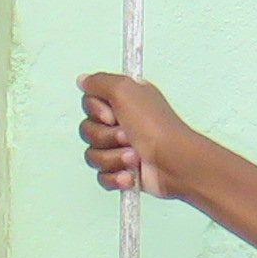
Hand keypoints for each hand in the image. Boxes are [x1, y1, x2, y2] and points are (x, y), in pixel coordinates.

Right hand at [78, 73, 200, 200]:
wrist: (174, 163)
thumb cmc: (155, 127)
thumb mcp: (125, 90)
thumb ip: (99, 81)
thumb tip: (83, 80)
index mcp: (123, 101)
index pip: (89, 104)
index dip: (97, 112)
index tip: (112, 115)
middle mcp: (121, 123)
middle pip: (87, 131)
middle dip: (106, 137)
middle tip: (127, 136)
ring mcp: (121, 149)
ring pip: (92, 155)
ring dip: (113, 158)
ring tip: (135, 157)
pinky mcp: (123, 172)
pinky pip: (101, 176)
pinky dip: (115, 177)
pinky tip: (130, 175)